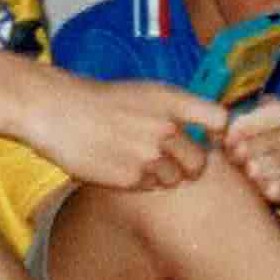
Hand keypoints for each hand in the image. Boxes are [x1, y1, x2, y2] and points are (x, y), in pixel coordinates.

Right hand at [37, 76, 220, 191]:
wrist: (59, 112)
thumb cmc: (104, 101)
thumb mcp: (147, 92)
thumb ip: (179, 110)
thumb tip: (213, 129)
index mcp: (172, 101)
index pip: (220, 121)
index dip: (220, 134)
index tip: (211, 139)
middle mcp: (165, 129)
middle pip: (200, 163)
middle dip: (190, 164)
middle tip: (170, 158)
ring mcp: (149, 156)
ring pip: (175, 179)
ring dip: (164, 174)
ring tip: (138, 157)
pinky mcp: (131, 179)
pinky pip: (150, 187)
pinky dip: (141, 181)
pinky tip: (122, 164)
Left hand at [219, 96, 279, 207]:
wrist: (233, 185)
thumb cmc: (228, 153)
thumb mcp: (222, 137)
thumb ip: (222, 129)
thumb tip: (218, 127)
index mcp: (276, 115)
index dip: (255, 123)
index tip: (230, 134)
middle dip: (261, 145)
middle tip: (237, 154)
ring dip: (272, 165)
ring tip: (249, 171)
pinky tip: (267, 190)